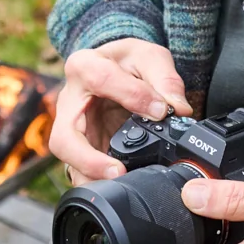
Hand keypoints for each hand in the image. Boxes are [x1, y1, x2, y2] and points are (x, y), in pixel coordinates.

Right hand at [48, 39, 191, 180]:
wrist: (119, 69)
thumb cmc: (129, 61)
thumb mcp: (150, 56)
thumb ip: (165, 79)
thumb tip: (178, 109)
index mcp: (84, 66)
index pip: (101, 80)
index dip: (133, 95)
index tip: (160, 110)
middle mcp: (69, 101)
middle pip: (64, 136)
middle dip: (88, 159)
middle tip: (119, 170)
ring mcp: (71, 128)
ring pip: (68, 162)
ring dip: (91, 176)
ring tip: (120, 183)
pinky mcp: (80, 148)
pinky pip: (81, 171)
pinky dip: (97, 181)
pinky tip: (118, 187)